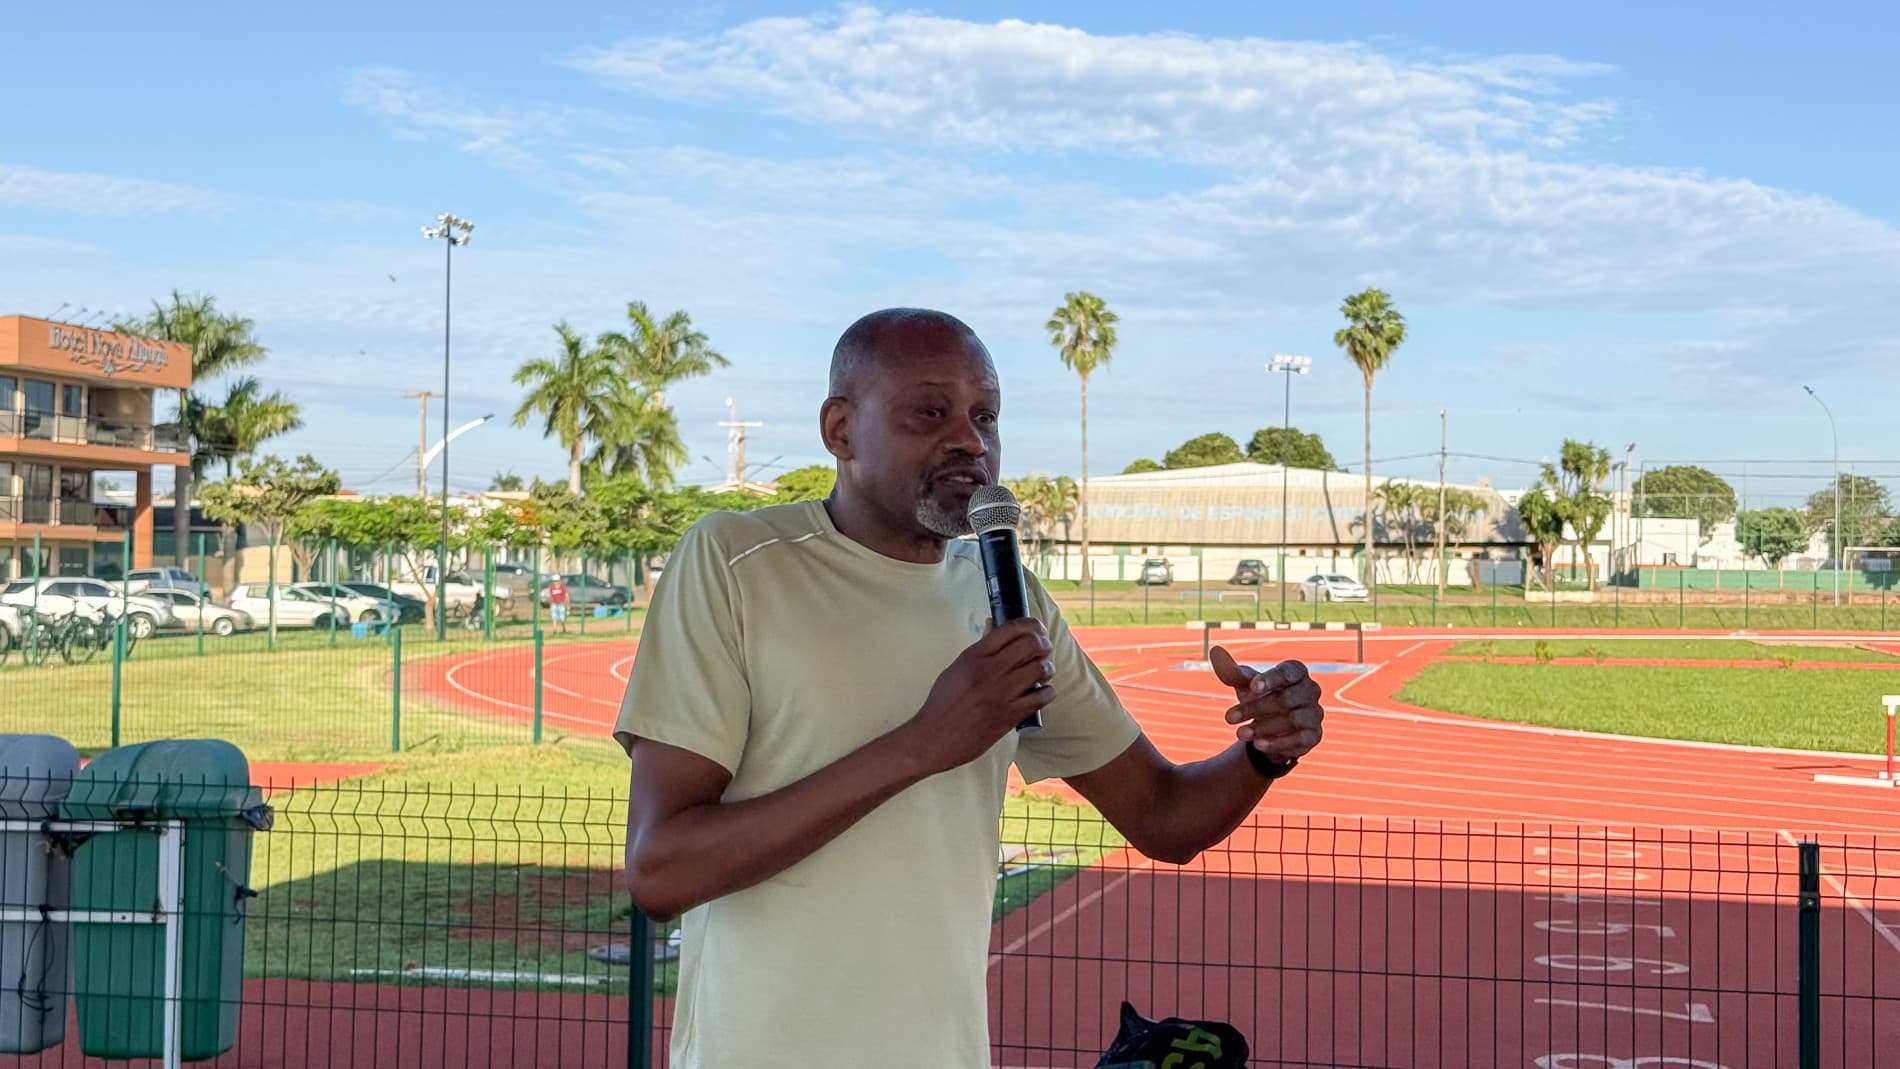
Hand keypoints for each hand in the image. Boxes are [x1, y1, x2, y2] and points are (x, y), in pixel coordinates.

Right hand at [900, 618, 1056, 775]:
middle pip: (1032, 644)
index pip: (1012, 628)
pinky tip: (1041, 693)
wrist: (934, 737)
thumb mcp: (958, 668)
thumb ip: (980, 647)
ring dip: (1047, 668)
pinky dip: (1047, 692)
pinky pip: (1041, 697)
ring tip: (1043, 673)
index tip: (1037, 630)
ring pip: (1040, 669)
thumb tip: (994, 624)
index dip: (1031, 625)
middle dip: (1044, 644)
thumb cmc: (944, 702)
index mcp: (975, 655)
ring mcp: (1001, 693)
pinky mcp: (1009, 715)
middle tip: (1044, 651)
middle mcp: (989, 670)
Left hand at [1209, 646, 1323, 765]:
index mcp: (1297, 672)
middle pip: (1285, 699)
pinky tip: (1258, 744)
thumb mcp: (1245, 685)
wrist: (1271, 726)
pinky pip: (1299, 739)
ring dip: (1263, 727)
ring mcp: (1315, 713)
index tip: (1252, 688)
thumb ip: (1232, 672)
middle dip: (1255, 708)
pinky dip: (1277, 743)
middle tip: (1228, 717)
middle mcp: (1310, 690)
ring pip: (1292, 720)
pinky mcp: (1314, 735)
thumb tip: (1215, 652)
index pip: (1287, 673)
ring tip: (1239, 733)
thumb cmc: (1260, 696)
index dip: (1270, 680)